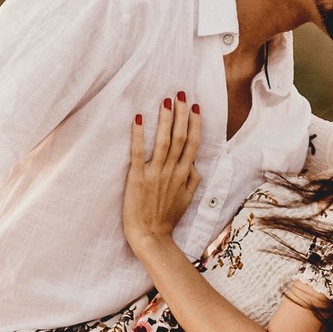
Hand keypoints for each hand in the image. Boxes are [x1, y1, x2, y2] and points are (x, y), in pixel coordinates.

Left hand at [123, 94, 200, 255]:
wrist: (151, 237)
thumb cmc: (167, 219)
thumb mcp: (187, 199)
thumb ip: (192, 179)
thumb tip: (195, 164)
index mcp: (184, 175)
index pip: (192, 144)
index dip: (195, 124)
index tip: (196, 106)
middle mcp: (172, 171)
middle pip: (179, 137)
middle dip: (181, 114)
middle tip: (181, 94)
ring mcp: (155, 174)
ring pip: (163, 142)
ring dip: (164, 120)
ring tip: (165, 101)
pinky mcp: (137, 178)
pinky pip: (138, 153)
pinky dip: (138, 135)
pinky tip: (137, 118)